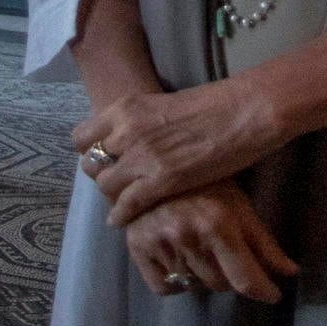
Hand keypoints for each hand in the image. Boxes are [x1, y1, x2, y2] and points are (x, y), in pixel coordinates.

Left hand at [73, 80, 283, 227]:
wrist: (244, 111)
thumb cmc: (214, 105)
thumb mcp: (163, 106)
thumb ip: (142, 124)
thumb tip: (132, 143)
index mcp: (126, 108)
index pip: (82, 137)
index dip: (91, 152)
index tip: (105, 159)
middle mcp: (126, 131)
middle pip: (92, 165)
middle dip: (102, 176)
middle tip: (118, 183)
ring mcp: (142, 157)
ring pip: (106, 187)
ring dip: (113, 196)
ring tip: (125, 201)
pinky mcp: (160, 180)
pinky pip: (125, 205)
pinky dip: (121, 216)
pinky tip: (124, 221)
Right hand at [121, 183, 295, 303]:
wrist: (156, 162)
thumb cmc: (205, 182)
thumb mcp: (238, 204)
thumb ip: (263, 242)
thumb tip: (291, 272)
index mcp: (217, 223)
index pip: (244, 278)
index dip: (263, 291)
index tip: (273, 295)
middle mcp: (188, 236)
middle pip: (220, 284)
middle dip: (229, 273)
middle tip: (225, 252)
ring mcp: (160, 243)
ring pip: (193, 286)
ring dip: (203, 275)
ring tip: (201, 247)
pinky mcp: (137, 248)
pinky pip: (164, 288)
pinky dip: (175, 282)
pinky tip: (179, 258)